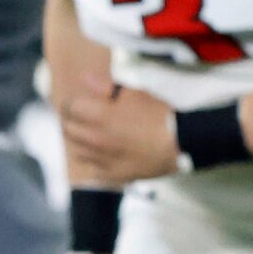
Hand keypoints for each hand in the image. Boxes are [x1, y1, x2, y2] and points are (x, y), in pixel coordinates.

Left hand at [57, 82, 180, 184]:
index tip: (78, 101)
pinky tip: (102, 154)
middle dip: (72, 121)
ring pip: (77, 151)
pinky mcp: (114, 176)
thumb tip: (83, 78)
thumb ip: (105, 86)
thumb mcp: (134, 92)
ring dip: (80, 141)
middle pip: (68, 130)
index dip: (72, 102)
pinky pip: (93, 169)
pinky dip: (93, 160)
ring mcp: (104, 160)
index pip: (70, 107)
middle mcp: (96, 140)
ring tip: (91, 133)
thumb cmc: (160, 113)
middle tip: (81, 116)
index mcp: (100, 116)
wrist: (184, 142)